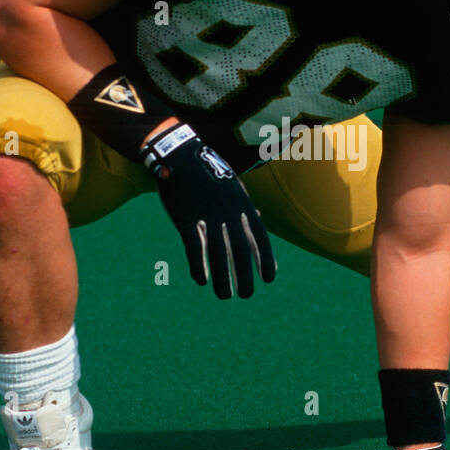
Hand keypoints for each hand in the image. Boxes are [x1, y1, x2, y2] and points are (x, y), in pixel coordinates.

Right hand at [142, 123, 275, 298]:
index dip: (265, 259)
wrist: (179, 154)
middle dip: (245, 275)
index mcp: (242, 204)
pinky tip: (202, 281)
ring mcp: (206, 215)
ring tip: (225, 296)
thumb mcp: (233, 187)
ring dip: (222, 278)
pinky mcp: (185, 218)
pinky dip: (198, 266)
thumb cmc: (208, 172)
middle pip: (241, 250)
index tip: (269, 279)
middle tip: (246, 295)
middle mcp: (228, 211)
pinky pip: (194, 248)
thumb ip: (245, 207)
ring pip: (218, 254)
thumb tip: (258, 224)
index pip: (259, 237)